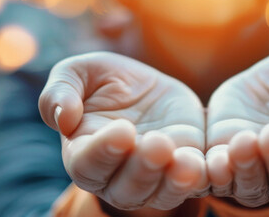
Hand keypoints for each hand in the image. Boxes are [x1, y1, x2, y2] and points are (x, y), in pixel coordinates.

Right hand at [38, 52, 207, 210]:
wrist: (149, 87)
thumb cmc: (105, 82)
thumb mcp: (79, 72)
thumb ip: (60, 91)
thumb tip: (63, 117)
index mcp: (83, 154)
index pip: (87, 164)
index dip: (104, 151)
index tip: (122, 130)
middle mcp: (115, 178)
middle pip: (126, 189)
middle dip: (143, 169)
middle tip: (158, 145)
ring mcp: (152, 180)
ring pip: (161, 195)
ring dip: (173, 182)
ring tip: (187, 162)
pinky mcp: (184, 173)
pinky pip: (194, 186)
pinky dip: (201, 179)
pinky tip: (207, 164)